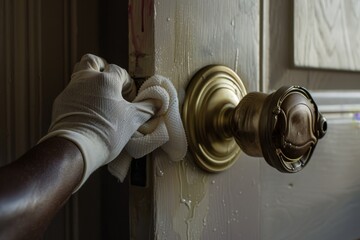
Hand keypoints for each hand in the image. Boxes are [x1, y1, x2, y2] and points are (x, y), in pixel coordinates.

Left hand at [41, 54, 154, 188]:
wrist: (76, 147)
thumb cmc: (107, 131)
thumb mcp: (133, 120)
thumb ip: (147, 108)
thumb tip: (159, 101)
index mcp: (106, 80)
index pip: (118, 71)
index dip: (127, 83)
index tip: (129, 98)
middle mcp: (86, 79)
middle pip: (92, 60)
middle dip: (102, 67)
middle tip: (110, 83)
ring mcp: (70, 90)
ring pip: (79, 74)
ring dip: (90, 80)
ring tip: (99, 97)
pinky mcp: (60, 102)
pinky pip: (72, 92)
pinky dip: (81, 96)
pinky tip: (87, 111)